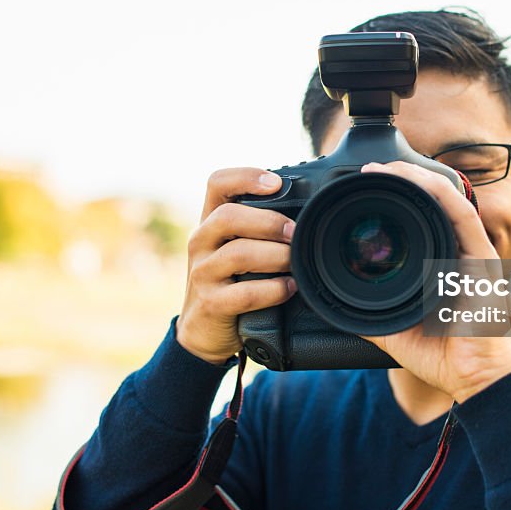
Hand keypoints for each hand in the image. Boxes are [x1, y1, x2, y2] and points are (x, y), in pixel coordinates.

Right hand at [175, 168, 297, 363]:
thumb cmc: (231, 282)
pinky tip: (289, 288)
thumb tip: (308, 214)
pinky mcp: (211, 303)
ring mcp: (203, 273)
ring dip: (275, 256)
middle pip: (228, 216)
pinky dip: (273, 290)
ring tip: (296, 262)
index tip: (276, 183)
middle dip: (268, 221)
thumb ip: (260, 229)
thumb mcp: (238, 248)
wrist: (203, 332)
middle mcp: (202, 241)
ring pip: (237, 254)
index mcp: (211, 221)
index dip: (246, 177)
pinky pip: (244, 293)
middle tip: (295, 232)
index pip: (217, 183)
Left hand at [359, 161, 510, 402]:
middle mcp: (458, 251)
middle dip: (403, 178)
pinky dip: (439, 192)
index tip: (365, 187)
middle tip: (370, 170)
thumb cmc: (441, 356)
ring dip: (416, 177)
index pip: (421, 217)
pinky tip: (417, 179)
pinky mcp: (482, 257)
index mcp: (440, 263)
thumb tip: (334, 306)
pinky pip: (462, 214)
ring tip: (386, 168)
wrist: (473, 378)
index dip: (397, 196)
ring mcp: (471, 252)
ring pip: (446, 198)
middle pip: (433, 200)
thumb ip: (371, 314)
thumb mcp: (393, 329)